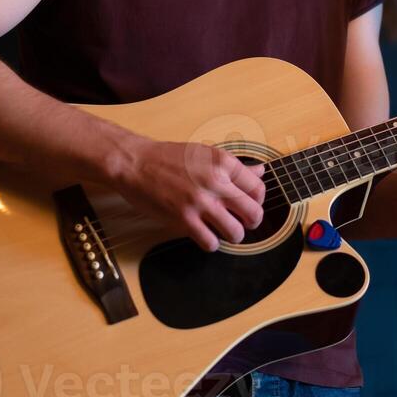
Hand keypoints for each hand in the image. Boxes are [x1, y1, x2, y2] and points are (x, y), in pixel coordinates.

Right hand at [113, 139, 265, 251]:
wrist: (136, 163)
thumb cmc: (169, 157)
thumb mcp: (205, 154)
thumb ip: (234, 166)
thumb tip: (260, 172)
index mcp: (223, 162)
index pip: (258, 189)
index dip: (257, 201)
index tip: (247, 203)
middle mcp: (216, 181)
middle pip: (254, 214)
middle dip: (250, 222)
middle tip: (240, 221)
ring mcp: (200, 201)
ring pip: (235, 233)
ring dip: (232, 235)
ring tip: (222, 229)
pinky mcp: (183, 218)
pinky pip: (211, 243)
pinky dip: (211, 243)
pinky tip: (204, 234)